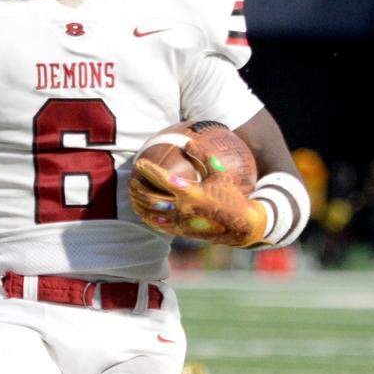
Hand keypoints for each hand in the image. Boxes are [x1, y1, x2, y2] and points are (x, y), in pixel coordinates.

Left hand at [130, 158, 266, 247]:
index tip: (139, 162)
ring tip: (132, 193)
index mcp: (192, 192)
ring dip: (137, 202)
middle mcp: (183, 208)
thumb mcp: (220, 174)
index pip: (163, 179)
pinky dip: (145, 216)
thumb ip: (204, 157)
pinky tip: (140, 209)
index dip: (149, 170)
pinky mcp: (180, 231)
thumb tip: (188, 142)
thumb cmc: (230, 196)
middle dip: (137, 188)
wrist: (241, 225)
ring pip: (150, 213)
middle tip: (131, 179)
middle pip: (151, 198)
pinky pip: (157, 224)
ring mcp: (180, 221)